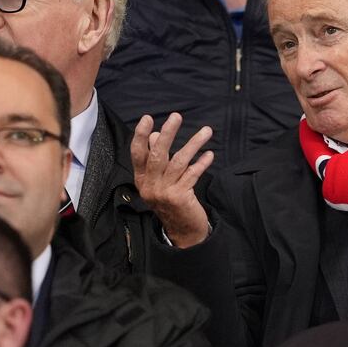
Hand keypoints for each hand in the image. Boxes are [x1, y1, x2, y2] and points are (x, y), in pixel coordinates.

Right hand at [131, 113, 213, 247]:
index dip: (140, 136)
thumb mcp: (159, 180)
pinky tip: (209, 154)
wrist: (182, 230)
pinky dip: (202, 163)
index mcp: (141, 179)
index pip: (137, 154)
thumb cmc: (171, 199)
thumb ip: (156, 158)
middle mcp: (150, 185)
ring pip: (179, 161)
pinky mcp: (179, 197)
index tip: (147, 118)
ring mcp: (164, 192)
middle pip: (158, 154)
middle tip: (176, 116)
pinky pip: (192, 174)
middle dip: (168, 133)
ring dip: (194, 144)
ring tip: (206, 131)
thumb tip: (157, 135)